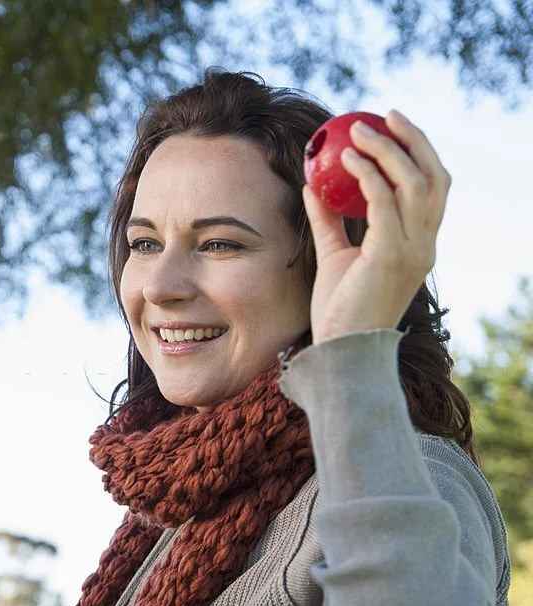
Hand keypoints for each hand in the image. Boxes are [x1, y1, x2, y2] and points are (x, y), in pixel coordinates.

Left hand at [302, 110, 449, 344]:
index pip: (432, 189)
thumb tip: (312, 186)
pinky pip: (385, 203)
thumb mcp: (334, 255)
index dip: (418, 153)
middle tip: (386, 115)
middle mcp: (424, 244)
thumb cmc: (338, 309)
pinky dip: (370, 175)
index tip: (392, 128)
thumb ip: (328, 221)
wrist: (341, 349)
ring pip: (415, 183)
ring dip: (388, 150)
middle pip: (434, 177)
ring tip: (358, 131)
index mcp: (418, 244)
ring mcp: (412, 250)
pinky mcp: (392, 256)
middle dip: (414, 140)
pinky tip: (349, 159)